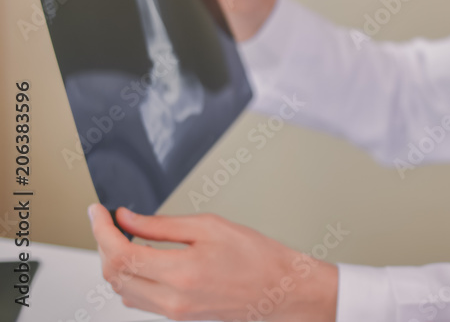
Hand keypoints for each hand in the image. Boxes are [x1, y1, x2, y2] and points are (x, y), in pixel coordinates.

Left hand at [89, 204, 337, 320]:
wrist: (280, 290)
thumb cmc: (257, 256)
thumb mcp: (211, 227)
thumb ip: (163, 225)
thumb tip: (127, 218)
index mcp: (181, 272)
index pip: (121, 253)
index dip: (101, 230)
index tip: (97, 211)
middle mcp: (172, 298)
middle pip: (114, 274)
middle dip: (103, 244)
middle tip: (106, 220)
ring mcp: (173, 311)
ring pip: (121, 289)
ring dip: (113, 262)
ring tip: (121, 235)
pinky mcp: (177, 315)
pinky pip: (137, 299)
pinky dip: (127, 277)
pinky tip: (137, 258)